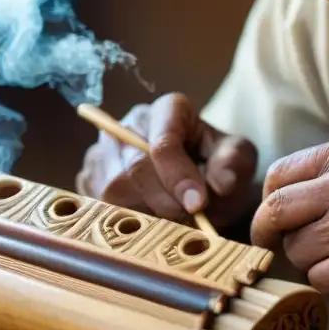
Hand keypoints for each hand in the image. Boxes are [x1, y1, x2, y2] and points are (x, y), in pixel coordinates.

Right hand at [75, 93, 258, 228]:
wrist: (197, 175)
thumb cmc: (217, 163)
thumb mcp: (238, 156)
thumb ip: (234, 163)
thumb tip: (220, 183)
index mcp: (168, 110)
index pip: (162, 142)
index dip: (179, 176)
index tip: (198, 204)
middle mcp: (128, 124)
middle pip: (133, 168)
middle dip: (164, 200)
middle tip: (189, 219)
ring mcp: (103, 149)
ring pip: (111, 189)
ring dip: (144, 212)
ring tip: (171, 219)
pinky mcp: (90, 175)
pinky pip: (97, 203)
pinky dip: (123, 218)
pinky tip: (148, 218)